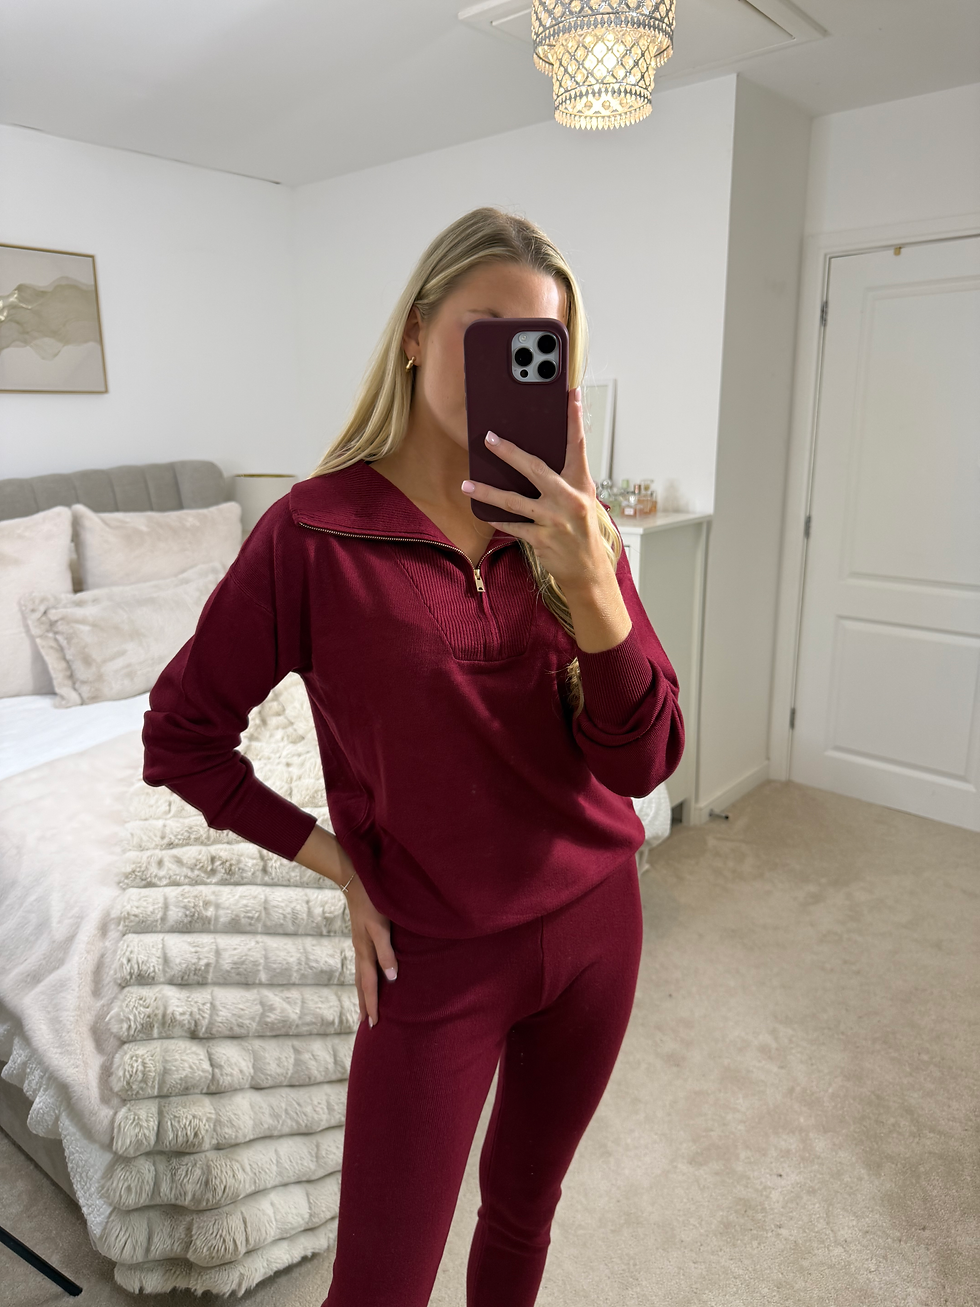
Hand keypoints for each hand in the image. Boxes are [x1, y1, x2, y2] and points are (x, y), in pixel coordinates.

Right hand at [338, 850, 397, 1027]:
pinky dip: (364, 977)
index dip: (373, 1004)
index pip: (369, 985)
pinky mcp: (362, 936)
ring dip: (363, 993)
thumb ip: (387, 951)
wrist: (356, 879)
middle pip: (362, 984)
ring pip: (360, 975)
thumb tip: (392, 978)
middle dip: (365, 1004)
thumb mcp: (381, 926)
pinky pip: (363, 964)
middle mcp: (360, 951)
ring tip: (365, 1008)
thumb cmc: (373, 901)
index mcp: (365, 951)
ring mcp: (359, 944)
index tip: (375, 1025)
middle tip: (367, 1026)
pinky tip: (369, 976)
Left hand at [460, 387, 609, 594]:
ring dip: (487, 492)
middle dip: (509, 452)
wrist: (588, 570)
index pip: (577, 444)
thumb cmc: (581, 530)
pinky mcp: (541, 539)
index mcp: (580, 483)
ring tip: (467, 484)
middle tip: (488, 438)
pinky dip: (496, 519)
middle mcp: (569, 499)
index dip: (575, 418)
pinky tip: (482, 512)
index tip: (571, 394)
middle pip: (535, 468)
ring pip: (513, 500)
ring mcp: (554, 520)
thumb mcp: (580, 499)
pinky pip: (512, 525)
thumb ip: (563, 479)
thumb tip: (531, 459)